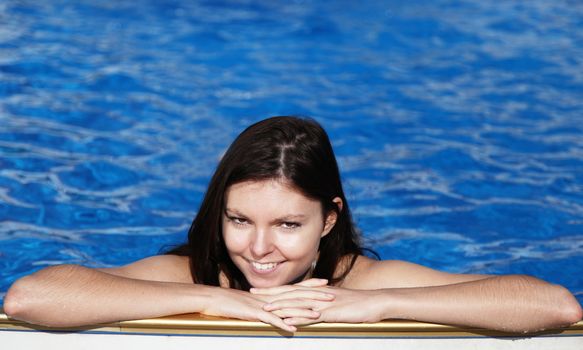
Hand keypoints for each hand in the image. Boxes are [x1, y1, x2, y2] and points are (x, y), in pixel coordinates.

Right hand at [199, 279, 332, 332]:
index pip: (293, 287)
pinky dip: (281, 324)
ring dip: (302, 312)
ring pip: (286, 307)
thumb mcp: (250, 301)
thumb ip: (264, 303)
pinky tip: (292, 328)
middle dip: (314, 296)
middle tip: (332, 295)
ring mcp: (261, 305)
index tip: (325, 282)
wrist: (212, 299)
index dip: (310, 285)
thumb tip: (274, 308)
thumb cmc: (229, 302)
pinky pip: (269, 320)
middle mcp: (268, 296)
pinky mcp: (252, 314)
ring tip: (319, 315)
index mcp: (269, 293)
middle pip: (295, 295)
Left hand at [250, 284, 385, 326]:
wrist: (375, 303)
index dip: (274, 289)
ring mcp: (322, 303)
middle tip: (250, 293)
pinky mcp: (330, 312)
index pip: (291, 289)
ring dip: (279, 307)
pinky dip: (298, 318)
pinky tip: (287, 322)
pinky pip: (311, 316)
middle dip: (269, 294)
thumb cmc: (358, 304)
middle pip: (288, 293)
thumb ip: (322, 304)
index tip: (258, 290)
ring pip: (297, 304)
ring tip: (263, 310)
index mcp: (317, 291)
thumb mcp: (336, 303)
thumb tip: (311, 309)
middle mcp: (317, 294)